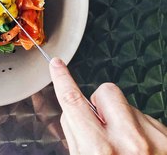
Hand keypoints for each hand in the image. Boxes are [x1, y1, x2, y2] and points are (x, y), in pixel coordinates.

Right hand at [49, 57, 166, 154]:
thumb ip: (77, 137)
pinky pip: (146, 118)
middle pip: (106, 91)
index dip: (61, 79)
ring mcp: (155, 138)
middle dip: (100, 102)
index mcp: (100, 151)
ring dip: (122, 119)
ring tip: (127, 146)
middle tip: (102, 123)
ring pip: (128, 105)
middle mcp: (130, 141)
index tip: (57, 65)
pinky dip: (139, 129)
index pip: (72, 102)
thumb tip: (74, 112)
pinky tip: (142, 150)